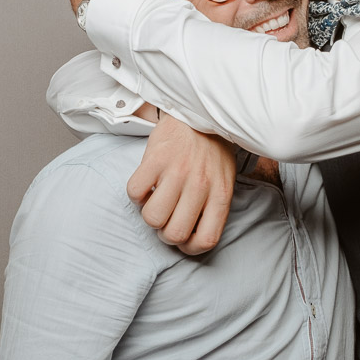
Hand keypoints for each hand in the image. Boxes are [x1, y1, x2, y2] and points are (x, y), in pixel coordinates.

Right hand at [126, 114, 235, 254]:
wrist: (200, 112)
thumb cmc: (212, 151)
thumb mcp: (224, 180)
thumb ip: (213, 207)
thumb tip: (193, 236)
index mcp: (220, 194)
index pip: (206, 240)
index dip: (189, 248)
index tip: (183, 239)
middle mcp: (200, 186)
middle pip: (174, 234)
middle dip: (165, 233)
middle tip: (166, 217)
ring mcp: (177, 172)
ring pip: (152, 218)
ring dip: (149, 214)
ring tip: (155, 199)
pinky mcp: (156, 159)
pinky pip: (135, 193)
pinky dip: (137, 194)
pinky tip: (147, 184)